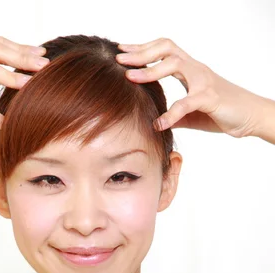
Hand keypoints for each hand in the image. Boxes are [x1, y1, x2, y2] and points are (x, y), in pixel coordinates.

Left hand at [116, 38, 262, 137]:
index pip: (164, 51)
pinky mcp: (210, 98)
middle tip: (119, 60)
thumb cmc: (222, 113)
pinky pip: (187, 103)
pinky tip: (159, 125)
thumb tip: (156, 122)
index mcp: (190, 70)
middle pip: (166, 49)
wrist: (251, 116)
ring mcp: (203, 81)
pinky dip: (171, 114)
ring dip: (150, 71)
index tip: (121, 52)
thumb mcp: (192, 115)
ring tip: (130, 79)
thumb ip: (174, 115)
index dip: (142, 49)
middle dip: (140, 53)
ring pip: (175, 65)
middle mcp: (196, 70)